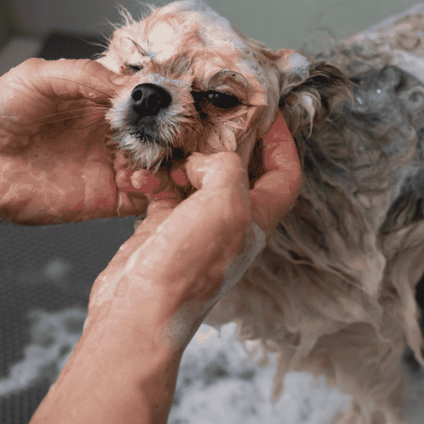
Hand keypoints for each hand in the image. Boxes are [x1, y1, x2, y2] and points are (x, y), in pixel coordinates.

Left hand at [0, 58, 164, 224]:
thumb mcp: (39, 77)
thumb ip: (88, 75)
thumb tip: (133, 86)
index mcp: (96, 103)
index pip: (143, 100)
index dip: (161, 98)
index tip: (174, 96)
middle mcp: (109, 136)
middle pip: (158, 133)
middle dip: (173, 130)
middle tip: (180, 129)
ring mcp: (110, 168)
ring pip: (159, 165)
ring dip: (169, 161)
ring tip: (160, 155)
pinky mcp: (107, 200)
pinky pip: (146, 197)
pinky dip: (158, 189)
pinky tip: (143, 178)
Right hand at [82, 112, 300, 353]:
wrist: (139, 311)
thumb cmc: (187, 268)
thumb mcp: (224, 203)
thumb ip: (227, 167)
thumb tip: (207, 161)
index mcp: (257, 219)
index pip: (285, 174)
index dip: (282, 142)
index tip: (268, 112)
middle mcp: (231, 222)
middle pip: (239, 171)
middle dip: (225, 141)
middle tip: (209, 116)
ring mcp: (197, 226)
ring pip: (198, 178)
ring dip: (183, 159)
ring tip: (169, 149)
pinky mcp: (164, 229)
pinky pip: (164, 192)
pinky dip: (153, 180)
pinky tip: (141, 178)